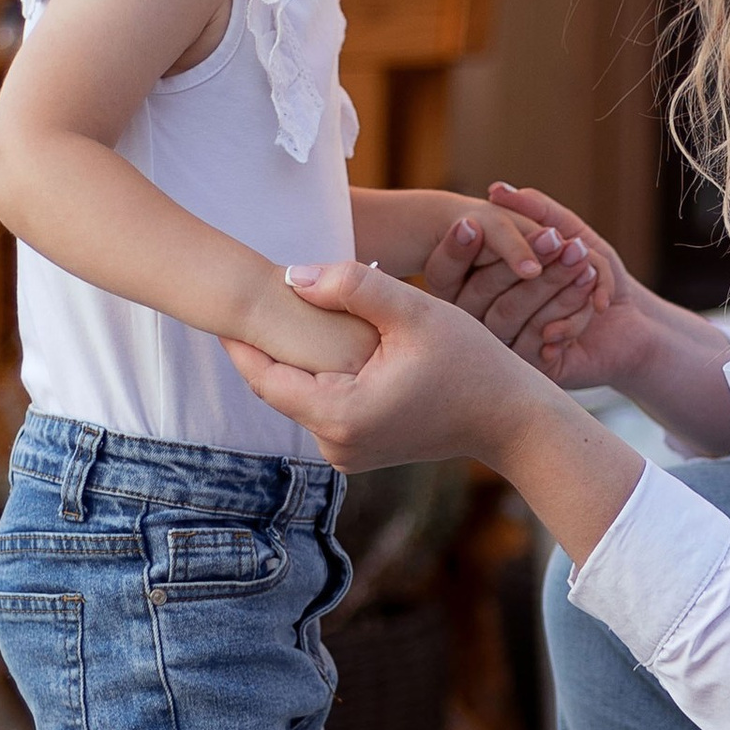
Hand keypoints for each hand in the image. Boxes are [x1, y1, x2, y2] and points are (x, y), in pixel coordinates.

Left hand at [232, 258, 646, 560]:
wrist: (511, 419)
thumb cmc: (471, 362)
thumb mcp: (414, 313)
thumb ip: (352, 287)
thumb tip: (291, 276)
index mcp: (340, 414)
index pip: (264, 377)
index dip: (238, 341)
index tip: (218, 305)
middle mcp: (335, 445)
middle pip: (278, 388)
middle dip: (262, 346)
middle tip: (240, 302)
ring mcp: (347, 453)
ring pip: (301, 397)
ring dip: (293, 360)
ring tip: (276, 314)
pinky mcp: (360, 451)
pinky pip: (323, 407)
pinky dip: (318, 376)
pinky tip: (318, 342)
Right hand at [414, 204, 603, 355]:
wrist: (632, 319)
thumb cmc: (592, 268)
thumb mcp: (567, 230)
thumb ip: (534, 210)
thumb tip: (497, 189)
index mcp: (479, 281)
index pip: (446, 268)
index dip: (457, 247)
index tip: (472, 223)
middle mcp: (482, 317)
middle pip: (481, 290)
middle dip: (521, 260)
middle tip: (555, 238)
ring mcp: (504, 345)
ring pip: (508, 314)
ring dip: (551, 285)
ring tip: (586, 266)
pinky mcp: (531, 369)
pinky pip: (536, 342)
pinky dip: (569, 318)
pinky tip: (596, 303)